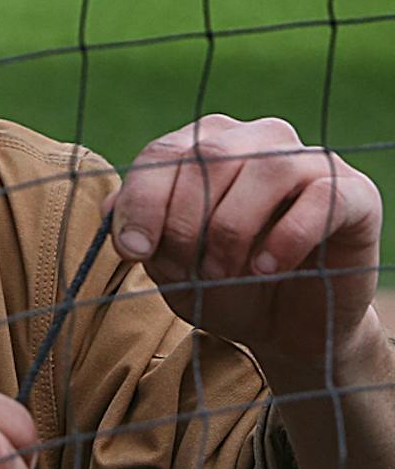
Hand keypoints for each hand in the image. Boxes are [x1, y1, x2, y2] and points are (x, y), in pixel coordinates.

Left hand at [109, 113, 382, 368]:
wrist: (288, 329)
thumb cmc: (224, 286)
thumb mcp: (172, 266)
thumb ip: (144, 236)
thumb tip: (115, 216)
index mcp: (203, 143)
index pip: (162, 154)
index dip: (142, 201)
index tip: (131, 249)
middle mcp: (253, 138)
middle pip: (209, 156)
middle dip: (186, 220)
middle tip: (187, 269)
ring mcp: (306, 159)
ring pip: (263, 169)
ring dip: (233, 227)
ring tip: (224, 272)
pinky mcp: (353, 193)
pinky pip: (321, 196)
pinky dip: (287, 235)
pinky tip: (267, 268)